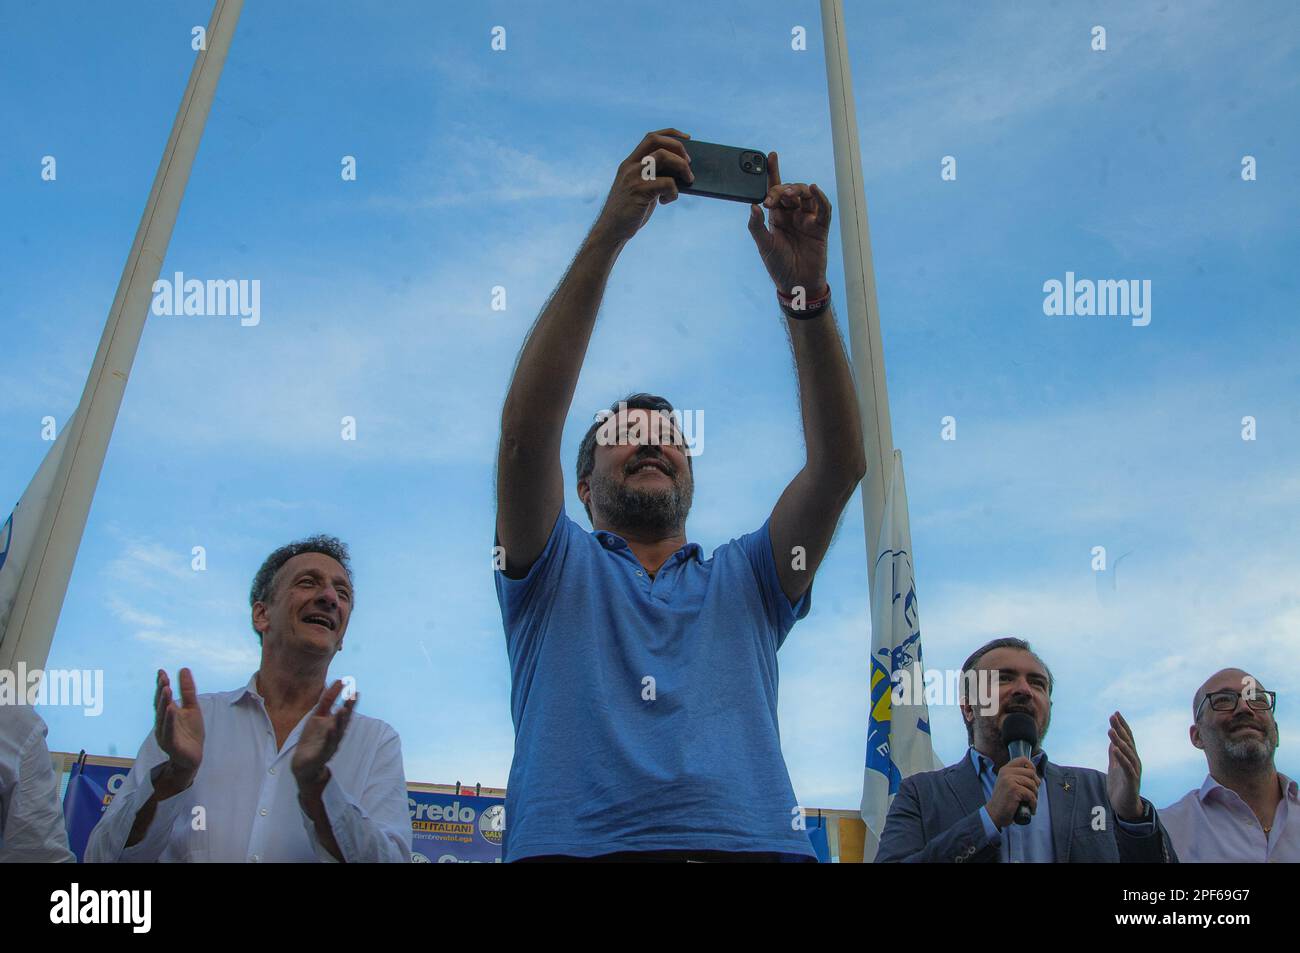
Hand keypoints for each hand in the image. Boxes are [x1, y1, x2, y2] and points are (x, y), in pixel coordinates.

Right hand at [154, 668, 202, 782]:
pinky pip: (169, 730)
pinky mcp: (171, 744)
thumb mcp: (192, 708)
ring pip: (163, 717)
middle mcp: (163, 723)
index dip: (161, 685)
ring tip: (166, 689)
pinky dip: (169, 720)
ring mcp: (165, 734)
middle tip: (164, 679)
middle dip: (162, 692)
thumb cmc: (191, 732)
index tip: (161, 672)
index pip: (162, 697)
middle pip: (160, 705)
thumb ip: (188, 690)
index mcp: (167, 714)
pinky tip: (171, 709)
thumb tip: (184, 669)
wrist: (193, 757)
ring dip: (164, 703)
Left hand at [292, 680, 356, 787]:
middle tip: (353, 696)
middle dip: (349, 709)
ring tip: (343, 709)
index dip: (350, 702)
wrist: (302, 763)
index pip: (345, 712)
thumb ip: (326, 701)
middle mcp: (336, 735)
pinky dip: (330, 736)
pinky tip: (331, 727)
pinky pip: (327, 745)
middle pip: (344, 721)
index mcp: (335, 725)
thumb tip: (337, 682)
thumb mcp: (317, 716)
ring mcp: (330, 745)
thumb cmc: (312, 738)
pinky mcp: (322, 754)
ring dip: (340, 721)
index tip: (355, 690)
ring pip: (338, 732)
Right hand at [593, 128, 693, 244]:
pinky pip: (666, 182)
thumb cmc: (630, 212)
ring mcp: (634, 176)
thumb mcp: (641, 189)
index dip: (671, 133)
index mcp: (630, 163)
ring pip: (663, 156)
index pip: (652, 137)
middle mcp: (630, 165)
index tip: (687, 138)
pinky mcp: (639, 190)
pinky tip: (668, 200)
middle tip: (689, 162)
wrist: (612, 230)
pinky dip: (674, 191)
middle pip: (657, 141)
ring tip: (689, 179)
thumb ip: (654, 177)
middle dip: (678, 147)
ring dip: (681, 166)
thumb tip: (683, 171)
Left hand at [747, 152, 830, 296]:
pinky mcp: (820, 227)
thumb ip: (756, 226)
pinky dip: (820, 197)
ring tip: (791, 193)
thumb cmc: (778, 266)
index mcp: (776, 216)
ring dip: (799, 190)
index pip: (775, 190)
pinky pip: (823, 208)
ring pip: (806, 196)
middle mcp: (792, 215)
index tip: (770, 156)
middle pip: (790, 191)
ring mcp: (807, 219)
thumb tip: (752, 206)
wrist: (796, 284)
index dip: (773, 172)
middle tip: (774, 196)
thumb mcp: (763, 245)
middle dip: (783, 189)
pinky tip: (814, 189)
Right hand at [985, 756, 1039, 828]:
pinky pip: (1031, 795)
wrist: (994, 813)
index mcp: (1005, 769)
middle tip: (1033, 794)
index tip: (1033, 778)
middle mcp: (1006, 772)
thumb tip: (1035, 776)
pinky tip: (1031, 808)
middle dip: (1036, 785)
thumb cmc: (1004, 801)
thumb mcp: (1007, 784)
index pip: (1022, 760)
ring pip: (1032, 784)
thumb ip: (1017, 777)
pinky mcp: (1014, 789)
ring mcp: (1009, 780)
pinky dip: (1033, 804)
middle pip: (1031, 773)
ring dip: (1035, 796)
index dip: (1032, 767)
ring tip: (1031, 802)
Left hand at [1107, 711, 1143, 820]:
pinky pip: (1127, 767)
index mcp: (1130, 757)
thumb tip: (1113, 741)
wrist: (1124, 806)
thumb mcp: (1114, 767)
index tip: (1115, 713)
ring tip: (1111, 730)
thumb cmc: (1120, 786)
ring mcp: (1134, 771)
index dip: (1122, 726)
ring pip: (1128, 753)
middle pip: (1128, 742)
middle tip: (1112, 717)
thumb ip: (1114, 755)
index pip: (1127, 738)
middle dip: (1120, 729)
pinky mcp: (1132, 780)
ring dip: (1120, 741)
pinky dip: (1121, 757)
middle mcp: (1135, 761)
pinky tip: (1114, 749)